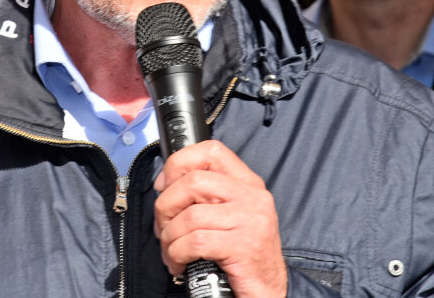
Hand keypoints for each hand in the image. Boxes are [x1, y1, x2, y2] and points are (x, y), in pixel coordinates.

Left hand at [154, 140, 286, 296]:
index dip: (180, 163)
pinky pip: (195, 242)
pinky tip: (179, 263)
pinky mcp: (243, 246)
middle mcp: (252, 197)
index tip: (165, 184)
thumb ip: (207, 196)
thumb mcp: (231, 216)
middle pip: (193, 182)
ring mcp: (250, 220)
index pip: (212, 151)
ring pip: (190, 215)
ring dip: (169, 237)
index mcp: (248, 184)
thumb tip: (165, 184)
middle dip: (166, 206)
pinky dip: (177, 253)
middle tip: (162, 228)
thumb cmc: (244, 255)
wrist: (270, 290)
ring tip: (170, 250)